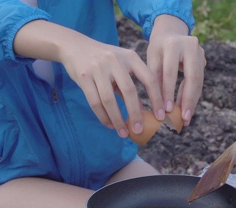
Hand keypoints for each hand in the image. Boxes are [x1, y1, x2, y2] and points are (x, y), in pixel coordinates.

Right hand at [14, 20, 165, 137]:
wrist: (75, 46)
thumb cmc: (104, 60)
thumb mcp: (121, 66)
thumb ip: (131, 85)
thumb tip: (144, 112)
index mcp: (130, 57)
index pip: (149, 79)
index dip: (156, 99)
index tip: (161, 116)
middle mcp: (115, 60)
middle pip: (129, 91)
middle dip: (135, 114)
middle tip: (139, 130)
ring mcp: (98, 68)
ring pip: (109, 100)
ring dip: (117, 119)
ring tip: (123, 133)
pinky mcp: (84, 76)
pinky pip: (95, 101)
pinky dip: (103, 116)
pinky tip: (110, 125)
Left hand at [147, 15, 205, 125]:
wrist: (170, 31)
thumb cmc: (158, 49)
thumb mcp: (153, 60)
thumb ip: (156, 80)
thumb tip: (159, 108)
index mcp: (173, 44)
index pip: (171, 72)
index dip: (169, 92)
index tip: (166, 110)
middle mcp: (190, 46)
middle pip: (192, 77)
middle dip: (188, 100)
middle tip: (184, 119)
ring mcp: (200, 52)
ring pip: (198, 81)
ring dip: (192, 101)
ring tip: (186, 119)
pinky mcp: (204, 60)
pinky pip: (199, 82)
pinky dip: (193, 96)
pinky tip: (188, 110)